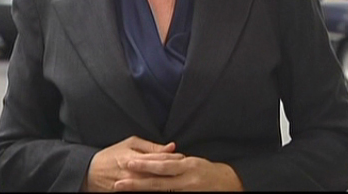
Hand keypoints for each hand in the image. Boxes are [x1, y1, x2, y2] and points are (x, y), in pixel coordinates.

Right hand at [83, 136, 181, 191]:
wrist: (89, 173)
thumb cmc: (111, 156)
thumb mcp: (129, 144)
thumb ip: (151, 146)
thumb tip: (171, 146)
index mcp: (133, 158)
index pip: (158, 158)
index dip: (172, 159)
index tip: (182, 158)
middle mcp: (132, 173)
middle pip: (158, 174)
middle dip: (172, 172)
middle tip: (183, 171)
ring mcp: (129, 186)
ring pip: (153, 186)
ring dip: (166, 183)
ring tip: (177, 180)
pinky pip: (144, 192)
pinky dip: (155, 189)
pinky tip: (164, 187)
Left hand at [114, 155, 243, 191]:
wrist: (228, 185)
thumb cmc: (208, 171)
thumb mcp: (192, 161)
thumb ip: (175, 160)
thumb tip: (157, 157)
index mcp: (187, 166)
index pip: (162, 165)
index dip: (144, 164)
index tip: (127, 163)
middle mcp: (186, 180)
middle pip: (158, 182)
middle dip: (137, 183)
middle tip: (119, 183)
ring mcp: (187, 192)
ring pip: (162, 192)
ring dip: (143, 192)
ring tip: (127, 191)